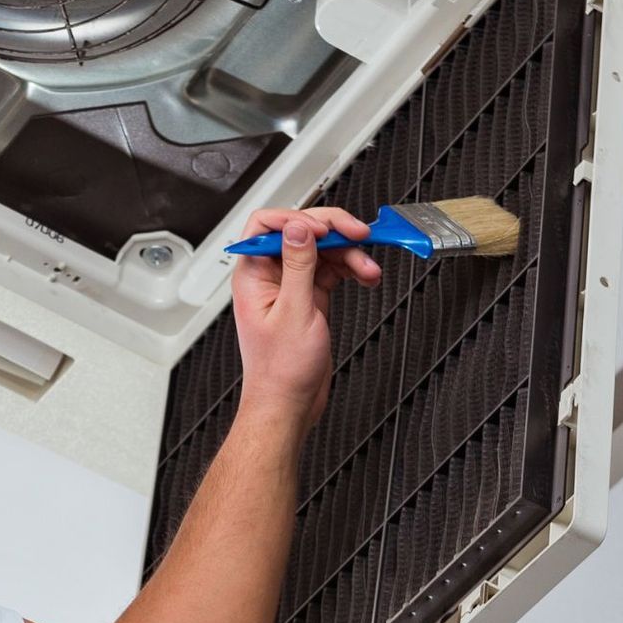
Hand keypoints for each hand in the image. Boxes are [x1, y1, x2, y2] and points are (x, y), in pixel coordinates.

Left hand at [230, 206, 379, 434]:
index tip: (325, 227)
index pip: (267, 224)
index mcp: (253, 274)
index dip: (297, 218)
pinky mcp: (310, 297)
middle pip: (301, 232)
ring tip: (369, 268)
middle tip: (360, 235)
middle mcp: (270, 276)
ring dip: (349, 254)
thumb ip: (297, 265)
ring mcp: (291, 286)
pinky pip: (332, 270)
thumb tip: (297, 228)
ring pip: (322, 251)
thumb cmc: (280, 371)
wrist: (289, 404)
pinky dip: (351, 270)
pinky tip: (366, 276)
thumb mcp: (293, 312)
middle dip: (333, 231)